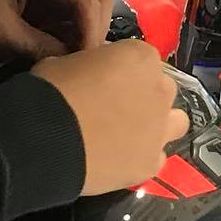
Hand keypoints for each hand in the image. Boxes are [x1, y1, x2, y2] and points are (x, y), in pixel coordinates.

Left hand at [0, 0, 112, 60]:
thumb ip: (38, 47)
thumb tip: (72, 67)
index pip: (88, 1)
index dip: (91, 35)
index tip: (86, 68)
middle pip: (95, 1)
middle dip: (92, 34)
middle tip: (82, 68)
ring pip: (82, 12)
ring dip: (80, 38)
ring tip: (72, 68)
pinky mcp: (36, 2)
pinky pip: (63, 20)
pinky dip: (65, 40)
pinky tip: (59, 60)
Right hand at [33, 42, 187, 195]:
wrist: (46, 140)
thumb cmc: (52, 91)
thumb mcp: (66, 61)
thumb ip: (91, 66)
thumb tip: (91, 76)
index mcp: (140, 57)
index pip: (141, 58)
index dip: (122, 69)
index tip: (104, 80)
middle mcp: (160, 90)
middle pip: (161, 89)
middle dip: (143, 95)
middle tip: (115, 107)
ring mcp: (160, 129)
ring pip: (174, 122)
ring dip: (157, 124)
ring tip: (128, 134)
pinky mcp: (152, 163)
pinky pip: (156, 157)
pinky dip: (142, 157)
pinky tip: (120, 160)